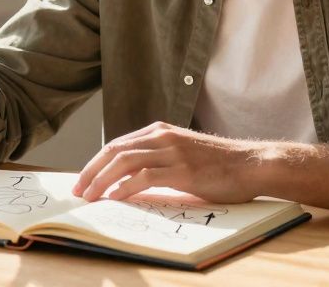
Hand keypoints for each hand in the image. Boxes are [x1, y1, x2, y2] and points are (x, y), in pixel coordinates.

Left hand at [71, 122, 261, 203]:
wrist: (251, 163)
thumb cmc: (220, 164)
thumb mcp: (183, 153)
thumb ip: (159, 160)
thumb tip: (130, 181)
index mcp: (160, 131)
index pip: (118, 144)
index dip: (96, 162)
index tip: (84, 179)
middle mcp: (162, 136)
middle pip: (114, 150)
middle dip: (91, 171)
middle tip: (78, 190)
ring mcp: (172, 151)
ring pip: (124, 162)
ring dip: (101, 180)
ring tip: (90, 197)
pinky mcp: (182, 170)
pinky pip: (143, 177)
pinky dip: (124, 188)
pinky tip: (114, 198)